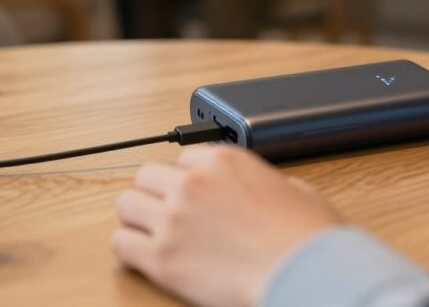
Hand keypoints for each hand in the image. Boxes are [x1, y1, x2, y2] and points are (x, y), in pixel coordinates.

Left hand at [112, 146, 341, 306]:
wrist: (303, 272)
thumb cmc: (307, 236)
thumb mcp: (295, 188)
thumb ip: (266, 181)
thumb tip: (265, 191)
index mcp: (223, 160)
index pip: (183, 157)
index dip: (187, 176)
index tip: (190, 191)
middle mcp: (192, 183)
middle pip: (146, 175)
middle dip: (156, 193)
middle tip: (166, 211)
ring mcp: (173, 219)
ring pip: (126, 204)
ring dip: (137, 216)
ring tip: (150, 231)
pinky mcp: (161, 258)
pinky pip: (121, 243)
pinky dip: (130, 249)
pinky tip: (145, 255)